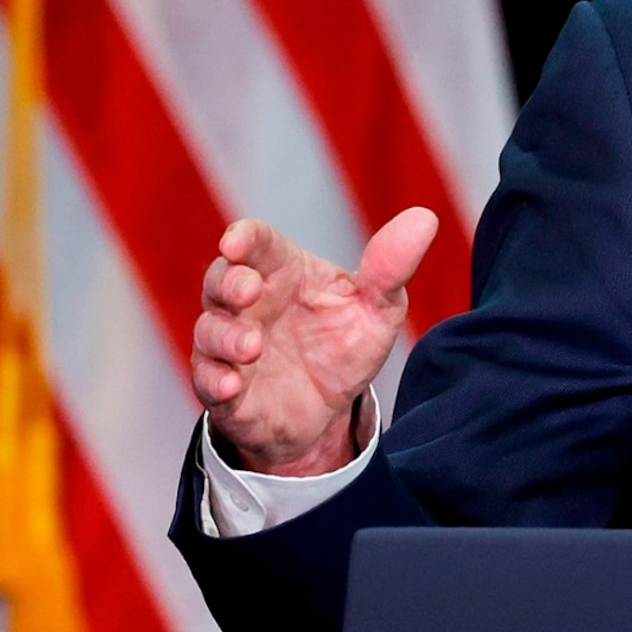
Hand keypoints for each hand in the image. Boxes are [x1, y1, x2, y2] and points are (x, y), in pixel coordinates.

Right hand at [191, 209, 437, 475]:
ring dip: (225, 335)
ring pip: (209, 330)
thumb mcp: (377, 309)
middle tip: (249, 291)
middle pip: (219, 279)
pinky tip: (233, 384)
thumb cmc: (344, 345)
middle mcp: (247, 304)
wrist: (329, 413)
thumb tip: (425, 219)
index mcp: (282, 271)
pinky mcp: (222, 387)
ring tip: (252, 346)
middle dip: (228, 282)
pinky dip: (215, 380)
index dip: (243, 237)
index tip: (237, 242)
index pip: (256, 242)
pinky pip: (206, 380)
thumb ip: (391, 269)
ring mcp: (229, 345)